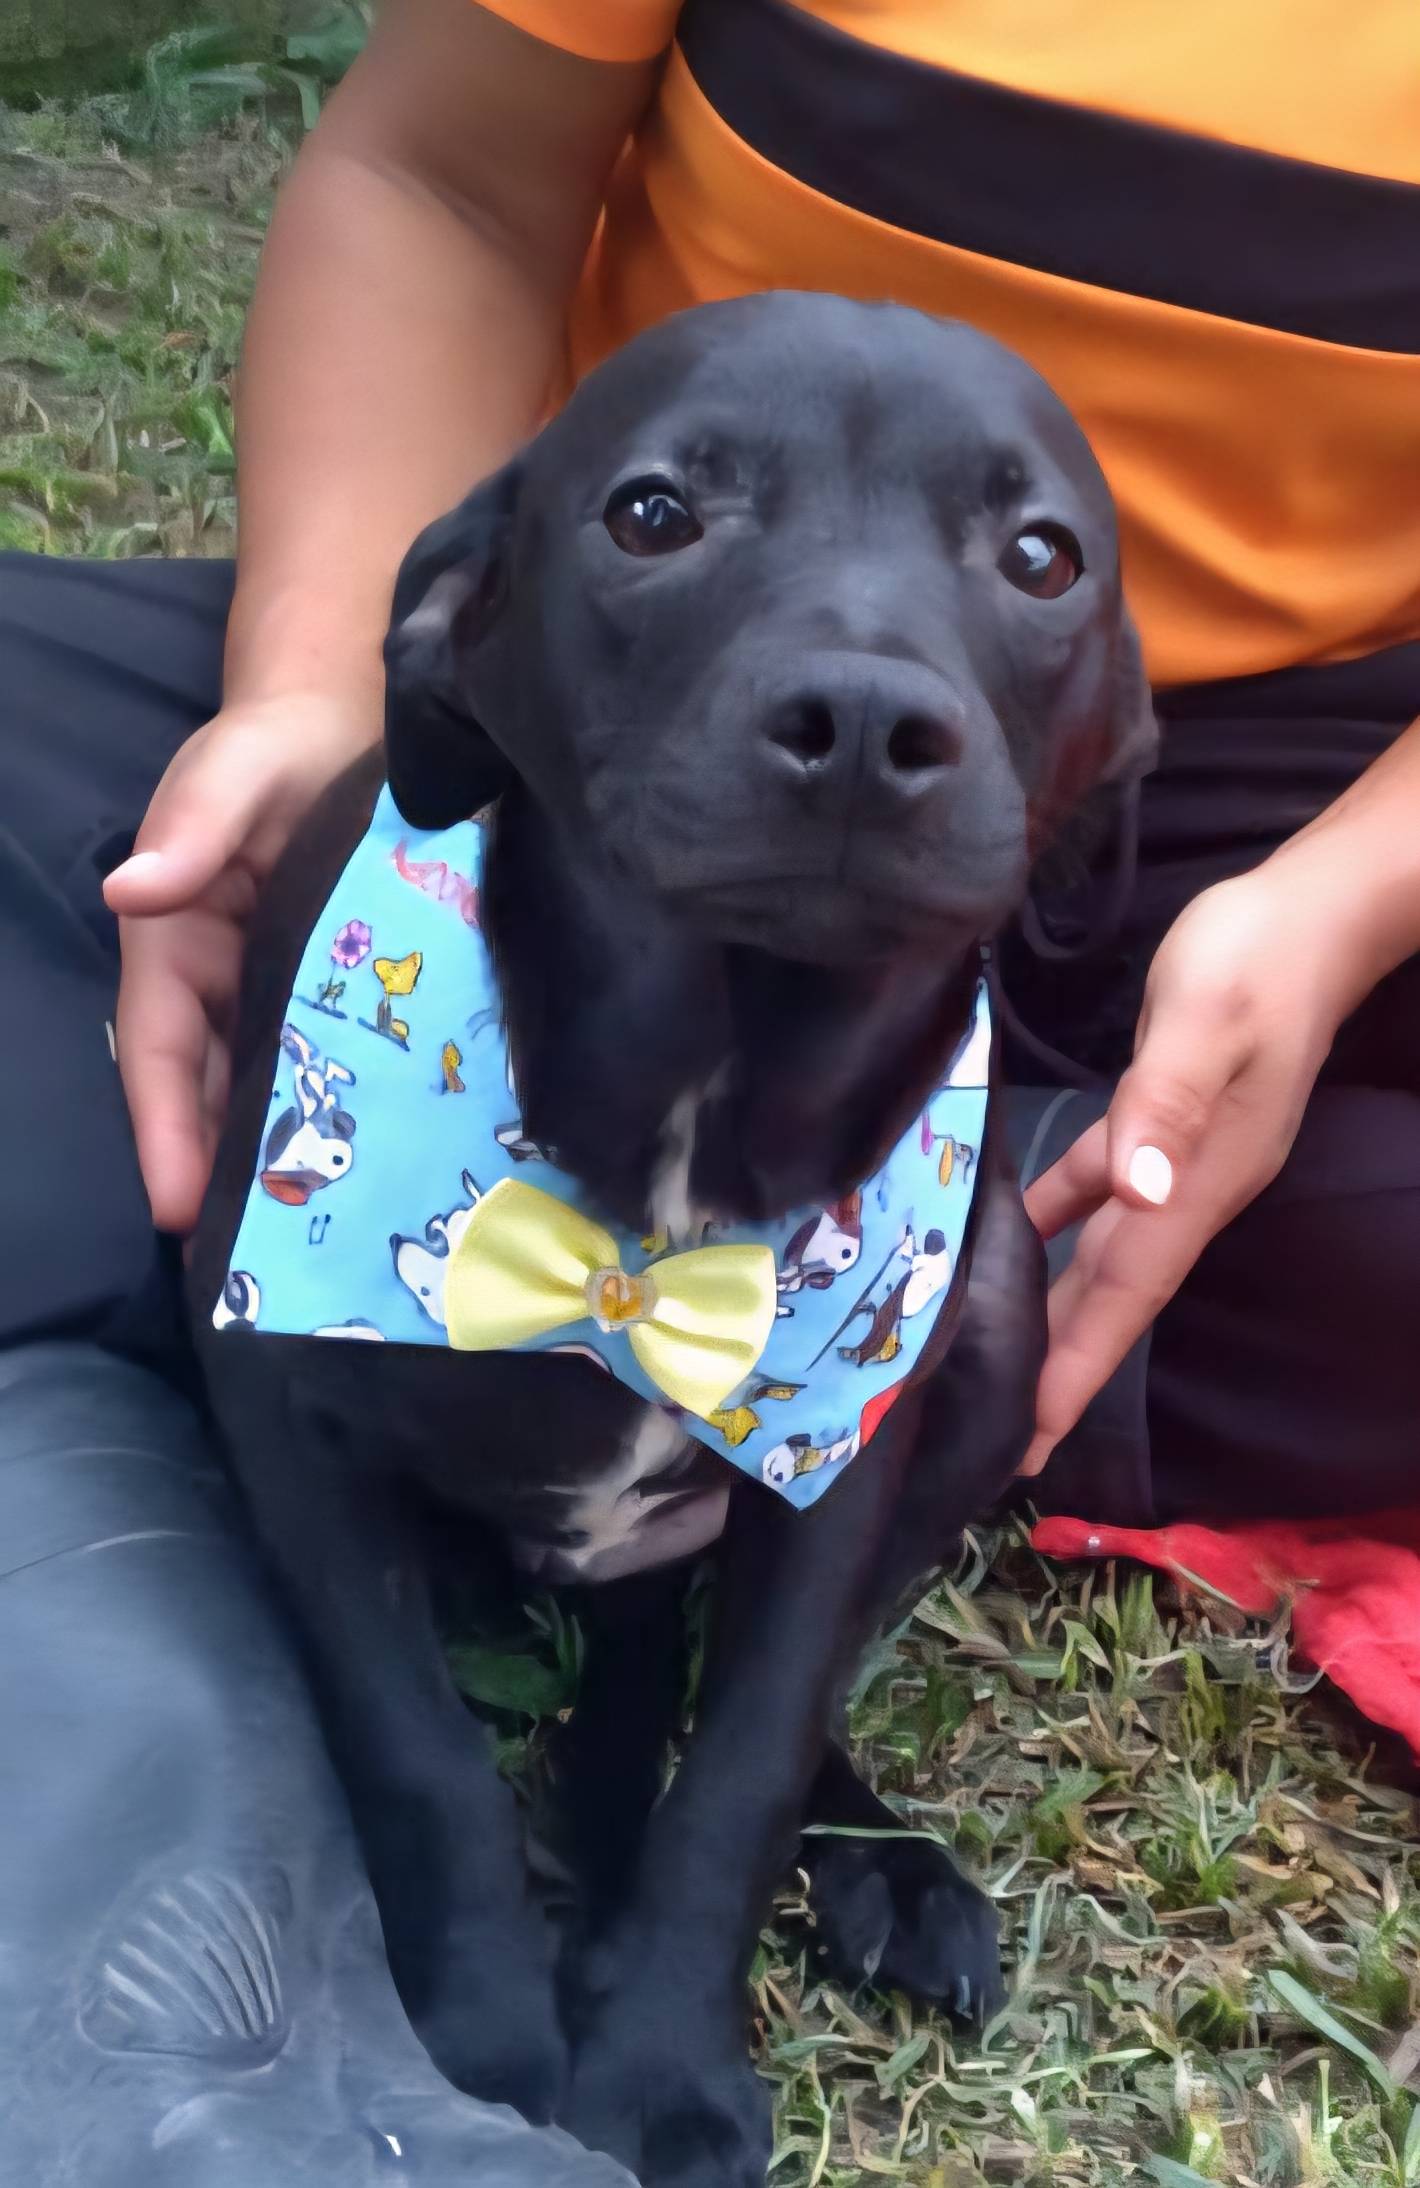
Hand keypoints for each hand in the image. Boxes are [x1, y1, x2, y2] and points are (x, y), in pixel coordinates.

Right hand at [104, 694, 378, 1233]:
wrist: (349, 724)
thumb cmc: (272, 748)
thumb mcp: (231, 776)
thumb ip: (191, 829)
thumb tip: (135, 892)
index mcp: (175, 945)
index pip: (162, 1055)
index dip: (166, 1133)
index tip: (178, 1208)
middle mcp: (221, 983)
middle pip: (216, 1095)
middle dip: (229, 1175)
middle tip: (258, 1259)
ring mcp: (280, 994)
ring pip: (274, 1090)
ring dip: (291, 1156)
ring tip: (319, 1238)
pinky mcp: (337, 996)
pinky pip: (333, 1065)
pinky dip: (343, 1112)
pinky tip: (379, 1164)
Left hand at [1018, 863, 1369, 1476]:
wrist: (1313, 913)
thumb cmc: (1256, 958)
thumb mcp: (1204, 1021)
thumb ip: (1166, 1104)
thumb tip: (1138, 1193)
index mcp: (1198, 1184)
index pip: (1124, 1297)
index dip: (1076, 1370)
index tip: (1031, 1445)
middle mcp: (1187, 1190)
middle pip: (1108, 1299)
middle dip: (1056, 1371)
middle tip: (994, 1442)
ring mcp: (1178, 1161)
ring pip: (1097, 1256)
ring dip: (1049, 1310)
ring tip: (991, 1363)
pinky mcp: (1161, 1120)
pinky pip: (1093, 1190)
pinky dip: (1049, 1221)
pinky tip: (1002, 1232)